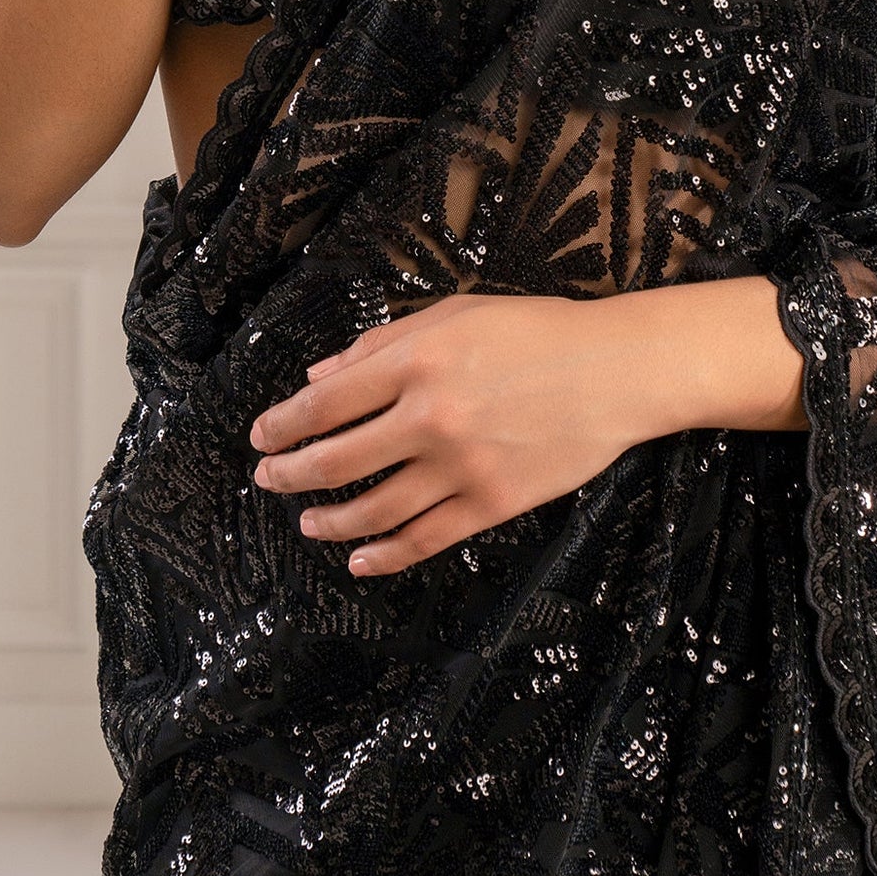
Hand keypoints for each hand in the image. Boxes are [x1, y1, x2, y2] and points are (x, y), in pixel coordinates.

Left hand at [247, 291, 651, 576]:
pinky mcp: (490, 504)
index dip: (282, 424)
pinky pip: (424, 539)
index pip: (325, 403)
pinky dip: (385, 555)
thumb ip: (382, 343)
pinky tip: (360, 560)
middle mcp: (429, 417)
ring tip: (309, 524)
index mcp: (416, 360)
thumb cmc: (536, 330)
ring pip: (373, 509)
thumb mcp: (454, 315)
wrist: (616, 371)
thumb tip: (318, 378)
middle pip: (336, 461)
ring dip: (330, 522)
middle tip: (267, 480)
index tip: (260, 436)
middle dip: (289, 475)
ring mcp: (460, 467)